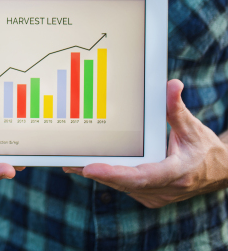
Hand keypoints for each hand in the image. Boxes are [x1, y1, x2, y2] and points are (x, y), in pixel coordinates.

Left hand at [64, 79, 227, 207]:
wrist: (218, 172)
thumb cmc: (204, 148)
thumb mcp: (193, 127)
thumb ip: (177, 108)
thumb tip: (172, 85)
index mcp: (176, 173)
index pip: (141, 176)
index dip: (114, 174)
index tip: (89, 168)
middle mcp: (163, 189)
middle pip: (123, 182)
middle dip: (96, 172)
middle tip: (68, 160)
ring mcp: (154, 195)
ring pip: (120, 186)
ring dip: (97, 174)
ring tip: (69, 161)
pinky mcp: (147, 195)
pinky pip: (123, 187)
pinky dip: (106, 176)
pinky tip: (83, 166)